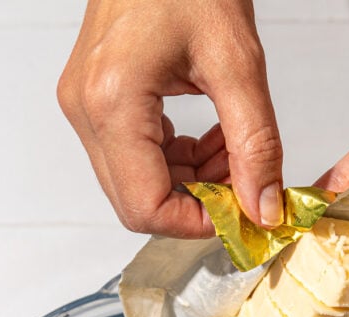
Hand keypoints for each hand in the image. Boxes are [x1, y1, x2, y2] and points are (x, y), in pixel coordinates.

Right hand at [57, 0, 282, 237]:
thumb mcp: (238, 61)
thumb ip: (255, 144)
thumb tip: (263, 206)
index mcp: (112, 101)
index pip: (144, 206)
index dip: (196, 223)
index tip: (240, 213)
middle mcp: (86, 109)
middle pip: (136, 202)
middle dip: (196, 203)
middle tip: (243, 182)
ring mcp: (85, 106)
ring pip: (137, 184)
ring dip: (190, 183)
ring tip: (233, 150)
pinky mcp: (94, 101)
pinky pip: (134, 158)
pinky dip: (178, 161)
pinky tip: (211, 137)